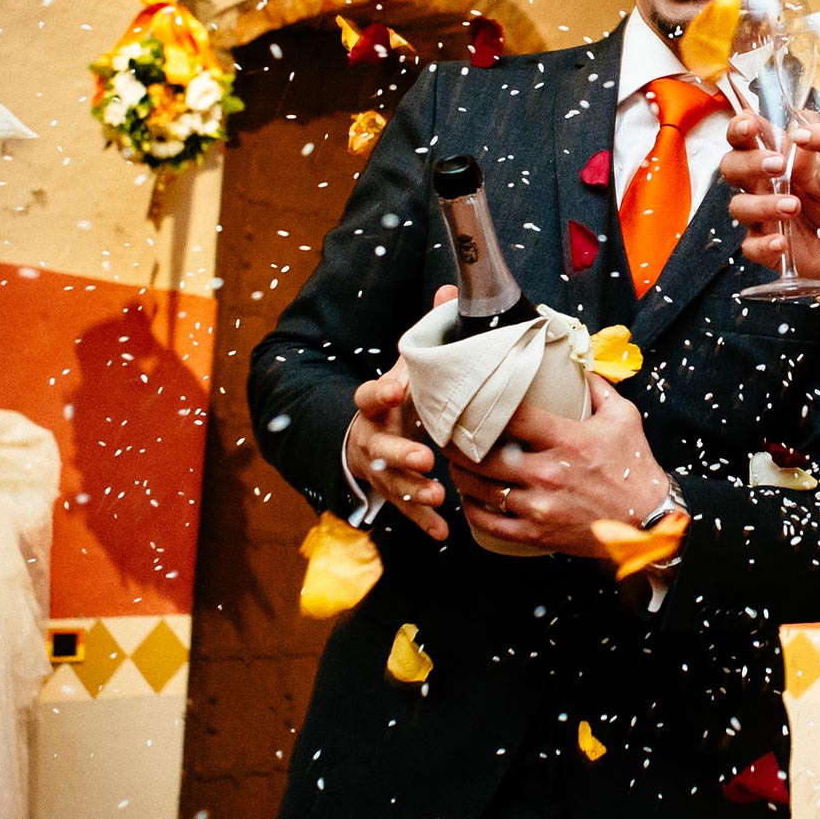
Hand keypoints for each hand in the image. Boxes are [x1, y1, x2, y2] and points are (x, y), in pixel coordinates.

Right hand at [339, 288, 455, 540]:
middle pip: (379, 447)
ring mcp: (378, 468)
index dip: (380, 393)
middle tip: (423, 458)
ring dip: (412, 491)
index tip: (395, 391)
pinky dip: (423, 521)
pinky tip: (443, 531)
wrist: (372, 433)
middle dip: (400, 453)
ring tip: (435, 495)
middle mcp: (371, 437)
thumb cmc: (403, 395)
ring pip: (390, 482)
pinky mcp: (390, 492)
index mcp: (376, 403)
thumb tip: (451, 287)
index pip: (368, 396)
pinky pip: (404, 510)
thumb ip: (428, 332)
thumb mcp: (411, 364)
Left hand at [451, 376, 670, 559]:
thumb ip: (598, 388)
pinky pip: (490, 524)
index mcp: (566, 440)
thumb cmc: (635, 469)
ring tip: (452, 463)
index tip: (468, 397)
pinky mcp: (536, 533)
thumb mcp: (624, 418)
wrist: (647, 523)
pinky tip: (469, 498)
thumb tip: (578, 362)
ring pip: (480, 489)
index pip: (513, 416)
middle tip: (445, 432)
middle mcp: (547, 473)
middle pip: (483, 455)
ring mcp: (539, 507)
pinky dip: (472, 511)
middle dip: (456, 443)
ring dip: (460, 475)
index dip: (484, 404)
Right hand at [719, 113, 819, 296]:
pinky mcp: (765, 248)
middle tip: (777, 165)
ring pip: (739, 207)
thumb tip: (803, 127)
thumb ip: (816, 148)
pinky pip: (751, 247)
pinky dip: (764, 244)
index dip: (739, 129)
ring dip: (762, 204)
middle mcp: (758, 186)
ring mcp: (759, 217)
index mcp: (770, 160)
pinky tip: (781, 241)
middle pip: (731, 168)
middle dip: (749, 163)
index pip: (743, 139)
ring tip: (792, 206)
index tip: (750, 124)